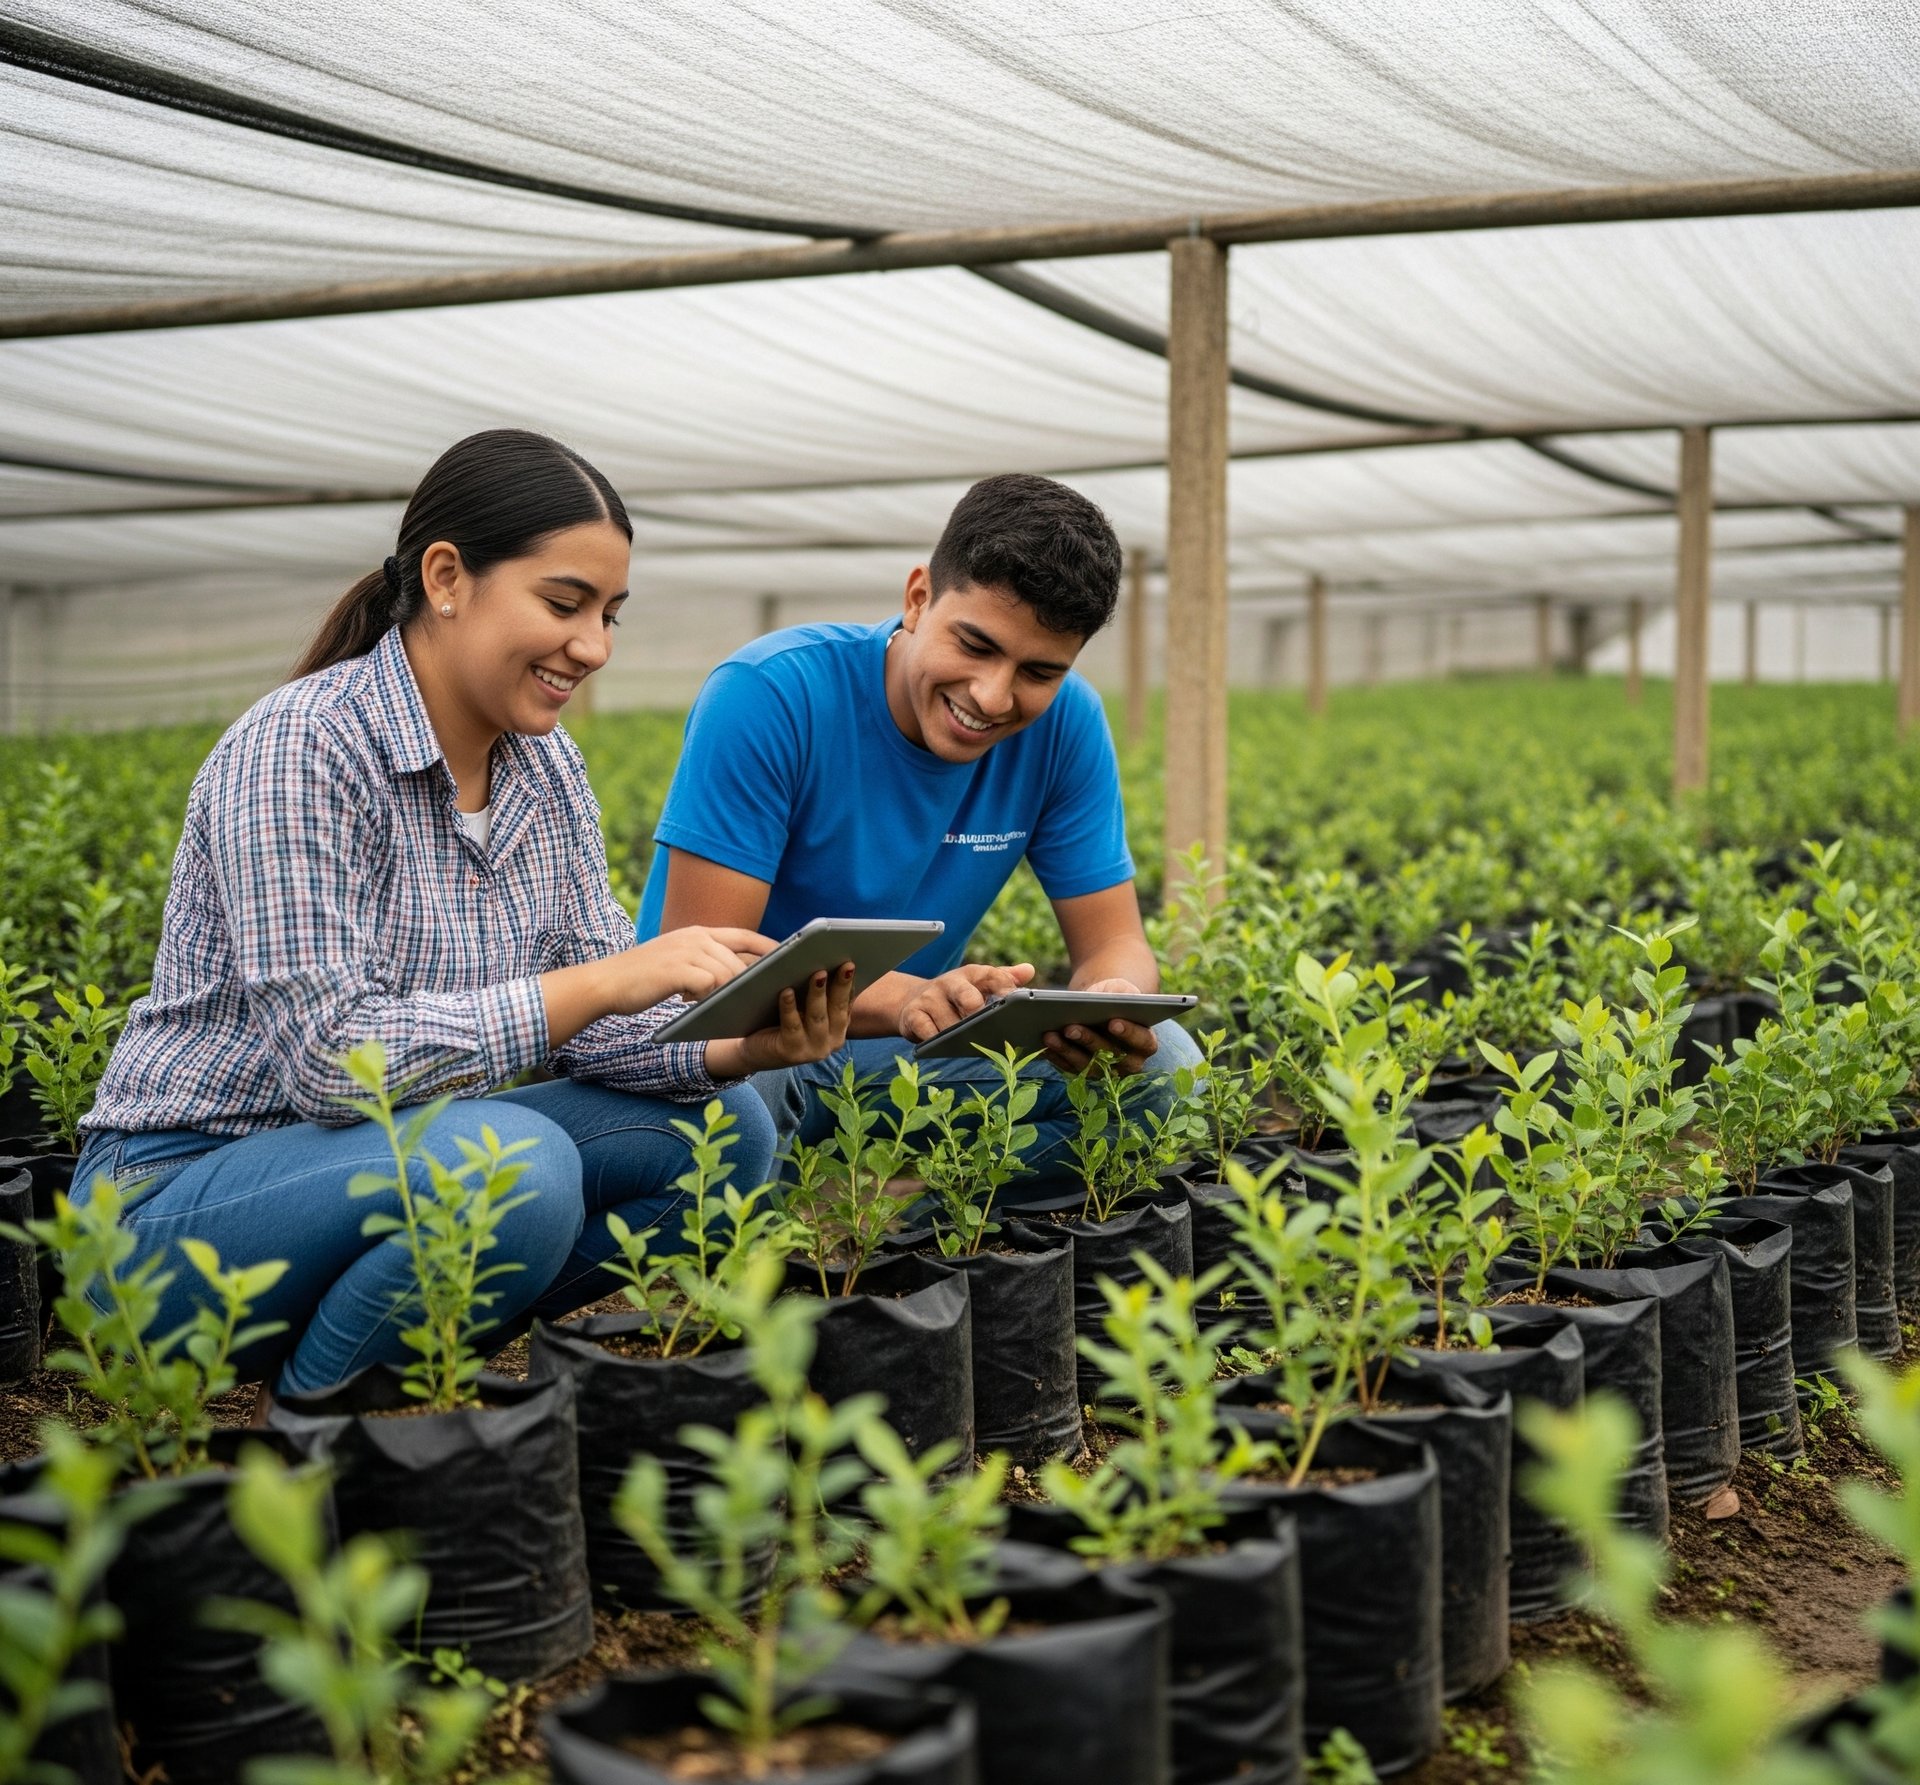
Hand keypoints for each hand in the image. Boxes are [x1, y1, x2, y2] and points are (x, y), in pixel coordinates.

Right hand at [608, 926, 776, 1012]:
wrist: (606, 982)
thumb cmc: (642, 978)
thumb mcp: (677, 961)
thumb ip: (703, 962)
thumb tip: (734, 977)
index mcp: (698, 933)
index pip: (744, 935)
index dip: (768, 946)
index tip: (787, 959)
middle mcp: (695, 937)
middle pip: (739, 959)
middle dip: (754, 979)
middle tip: (763, 997)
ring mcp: (686, 951)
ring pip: (727, 974)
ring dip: (729, 993)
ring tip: (723, 1006)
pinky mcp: (678, 969)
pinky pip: (710, 985)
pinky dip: (709, 998)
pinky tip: (695, 1005)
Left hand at [708, 962, 856, 1077]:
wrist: (754, 1050)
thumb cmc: (780, 1022)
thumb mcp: (804, 1009)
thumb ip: (817, 995)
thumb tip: (826, 964)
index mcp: (837, 1030)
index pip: (846, 1003)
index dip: (849, 984)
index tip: (851, 964)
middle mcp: (829, 1043)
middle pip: (836, 1009)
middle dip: (840, 985)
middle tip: (844, 964)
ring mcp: (812, 1051)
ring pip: (817, 1017)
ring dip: (818, 994)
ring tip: (818, 974)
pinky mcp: (791, 1052)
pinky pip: (791, 1026)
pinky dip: (789, 1007)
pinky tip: (787, 991)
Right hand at [897, 961, 1035, 1043]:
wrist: (912, 1000)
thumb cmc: (955, 995)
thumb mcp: (979, 984)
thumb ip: (1004, 978)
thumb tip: (1029, 970)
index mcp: (971, 974)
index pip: (993, 976)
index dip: (1006, 990)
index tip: (1016, 1006)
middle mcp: (949, 983)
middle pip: (968, 997)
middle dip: (979, 1014)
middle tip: (989, 1028)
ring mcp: (929, 998)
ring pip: (950, 1023)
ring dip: (960, 1035)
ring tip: (970, 1043)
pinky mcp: (912, 1015)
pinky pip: (928, 1032)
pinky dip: (937, 1040)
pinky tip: (944, 1045)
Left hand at [1044, 976, 1160, 1077]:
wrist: (1100, 1006)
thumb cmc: (1115, 996)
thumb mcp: (1121, 989)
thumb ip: (1124, 994)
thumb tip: (1117, 999)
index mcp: (1145, 1042)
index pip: (1142, 1041)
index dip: (1129, 1033)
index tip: (1112, 1022)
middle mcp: (1128, 1062)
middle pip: (1110, 1056)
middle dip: (1089, 1041)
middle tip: (1071, 1027)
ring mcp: (1105, 1070)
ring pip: (1086, 1066)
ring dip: (1067, 1051)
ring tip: (1050, 1035)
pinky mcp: (1084, 1072)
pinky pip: (1069, 1068)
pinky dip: (1056, 1056)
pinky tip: (1044, 1044)